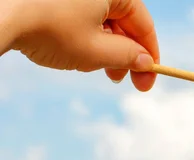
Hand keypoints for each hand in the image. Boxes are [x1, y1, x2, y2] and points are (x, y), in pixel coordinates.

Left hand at [6, 0, 158, 90]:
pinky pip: (82, 16)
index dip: (149, 55)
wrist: (1, 15)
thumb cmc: (49, 29)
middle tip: (121, 80)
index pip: (143, 24)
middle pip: (123, 23)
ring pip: (102, 21)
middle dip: (124, 54)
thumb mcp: (97, 51)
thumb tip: (146, 62)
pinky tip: (75, 53)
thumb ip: (128, 57)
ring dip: (104, 48)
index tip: (148, 79)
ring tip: (93, 67)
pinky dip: (86, 37)